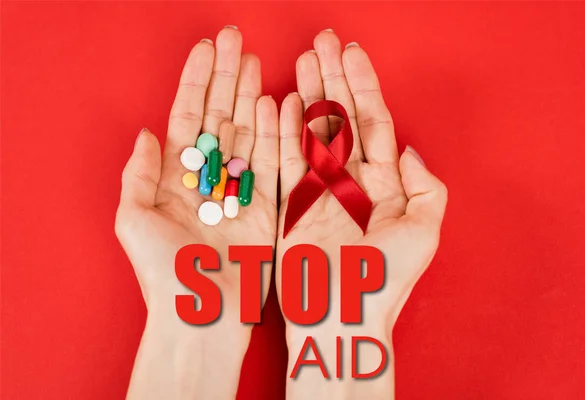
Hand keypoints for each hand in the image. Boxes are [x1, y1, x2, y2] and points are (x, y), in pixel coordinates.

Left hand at [115, 27, 277, 398]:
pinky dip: (277, 133)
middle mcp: (209, 179)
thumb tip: (146, 133)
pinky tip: (277, 102)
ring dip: (251, 95)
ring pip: (248, 132)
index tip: (208, 48)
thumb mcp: (134, 222)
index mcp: (175, 179)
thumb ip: (139, 174)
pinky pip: (274, 162)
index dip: (197, 81)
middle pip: (220, 117)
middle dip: (227, 78)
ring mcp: (239, 190)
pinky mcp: (266, 207)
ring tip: (255, 61)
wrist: (203, 316)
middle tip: (237, 40)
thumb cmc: (163, 274)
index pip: (188, 117)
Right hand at [276, 31, 446, 397]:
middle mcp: (351, 182)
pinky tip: (281, 103)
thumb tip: (409, 151)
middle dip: (333, 78)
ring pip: (313, 133)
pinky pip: (287, 160)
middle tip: (321, 41)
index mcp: (384, 184)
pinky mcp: (293, 205)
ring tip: (302, 61)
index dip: (363, 85)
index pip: (373, 122)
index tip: (350, 52)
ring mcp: (320, 191)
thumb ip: (425, 186)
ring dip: (308, 96)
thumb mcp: (423, 231)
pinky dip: (283, 132)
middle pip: (342, 118)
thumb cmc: (385, 280)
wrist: (342, 316)